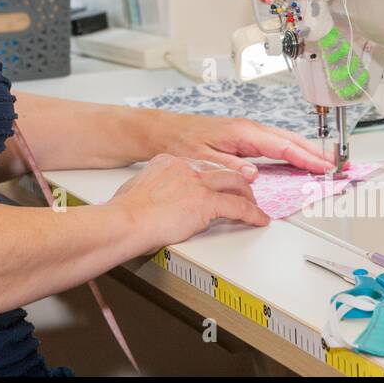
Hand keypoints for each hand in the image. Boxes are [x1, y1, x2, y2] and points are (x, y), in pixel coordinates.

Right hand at [111, 153, 268, 249]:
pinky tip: (258, 220)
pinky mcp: (207, 201)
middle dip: (236, 182)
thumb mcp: (136, 189)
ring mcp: (198, 182)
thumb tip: (153, 199)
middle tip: (243, 193)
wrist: (126, 221)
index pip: (200, 165)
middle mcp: (185, 166)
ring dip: (248, 196)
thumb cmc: (125, 212)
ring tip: (254, 206)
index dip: (214, 176)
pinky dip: (252, 214)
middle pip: (221, 170)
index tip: (218, 184)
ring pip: (235, 183)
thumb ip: (151, 188)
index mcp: (168, 161)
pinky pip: (238, 207)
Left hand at [149, 112, 334, 182]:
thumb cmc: (180, 141)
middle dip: (316, 152)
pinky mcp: (244, 138)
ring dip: (306, 151)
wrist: (164, 131)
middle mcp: (248, 129)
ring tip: (326, 163)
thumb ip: (229, 166)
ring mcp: (247, 133)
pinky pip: (275, 144)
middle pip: (290, 140)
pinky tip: (299, 160)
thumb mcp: (201, 157)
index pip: (283, 146)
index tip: (325, 167)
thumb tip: (254, 174)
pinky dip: (292, 151)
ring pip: (285, 140)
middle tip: (337, 165)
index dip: (307, 157)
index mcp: (242, 132)